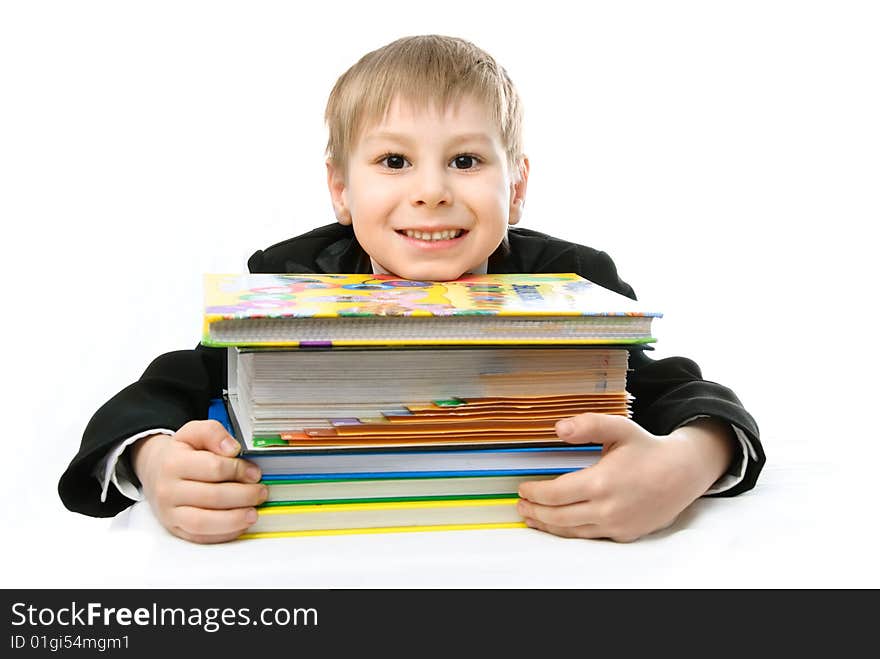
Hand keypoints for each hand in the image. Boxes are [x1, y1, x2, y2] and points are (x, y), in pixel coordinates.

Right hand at [131, 420, 266, 543]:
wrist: (155, 471)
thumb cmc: (180, 453)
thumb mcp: (193, 432)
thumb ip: (213, 433)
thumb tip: (232, 449)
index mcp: (173, 463)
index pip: (214, 468)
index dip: (239, 470)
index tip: (255, 473)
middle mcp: (168, 490)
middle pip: (212, 497)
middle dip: (244, 496)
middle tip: (260, 493)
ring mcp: (170, 512)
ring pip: (204, 522)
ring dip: (234, 520)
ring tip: (253, 513)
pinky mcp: (175, 529)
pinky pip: (200, 537)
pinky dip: (223, 534)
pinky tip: (239, 525)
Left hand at [517, 414, 732, 541]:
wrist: (682, 473)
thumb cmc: (648, 450)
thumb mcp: (619, 428)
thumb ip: (588, 425)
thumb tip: (559, 428)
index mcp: (602, 482)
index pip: (555, 494)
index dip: (534, 493)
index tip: (523, 488)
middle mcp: (608, 509)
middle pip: (558, 517)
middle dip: (535, 512)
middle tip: (521, 504)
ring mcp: (617, 525)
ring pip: (572, 531)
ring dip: (547, 525)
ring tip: (532, 516)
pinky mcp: (624, 534)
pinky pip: (589, 536)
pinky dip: (569, 531)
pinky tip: (559, 524)